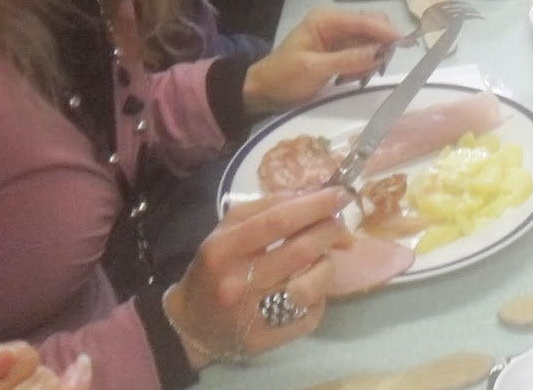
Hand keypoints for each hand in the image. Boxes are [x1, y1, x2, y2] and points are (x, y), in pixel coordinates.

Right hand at [165, 187, 351, 367]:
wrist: (191, 325)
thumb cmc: (216, 266)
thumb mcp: (229, 228)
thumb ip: (271, 206)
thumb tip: (317, 195)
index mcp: (224, 249)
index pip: (278, 221)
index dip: (315, 205)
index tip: (341, 194)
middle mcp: (236, 283)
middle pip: (301, 251)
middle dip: (330, 230)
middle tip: (338, 223)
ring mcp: (251, 315)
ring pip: (311, 286)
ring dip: (327, 265)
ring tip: (321, 259)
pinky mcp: (265, 340)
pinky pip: (311, 315)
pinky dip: (319, 296)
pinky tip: (309, 288)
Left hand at [242, 7, 401, 113]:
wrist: (263, 90)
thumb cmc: (284, 77)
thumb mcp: (314, 69)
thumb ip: (347, 60)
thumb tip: (379, 54)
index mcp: (326, 19)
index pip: (364, 20)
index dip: (386, 31)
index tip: (405, 44)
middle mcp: (335, 22)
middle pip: (372, 26)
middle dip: (380, 45)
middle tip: (378, 68)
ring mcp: (339, 35)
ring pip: (371, 40)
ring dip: (371, 58)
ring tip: (355, 77)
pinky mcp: (340, 49)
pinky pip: (363, 52)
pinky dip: (364, 64)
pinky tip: (352, 77)